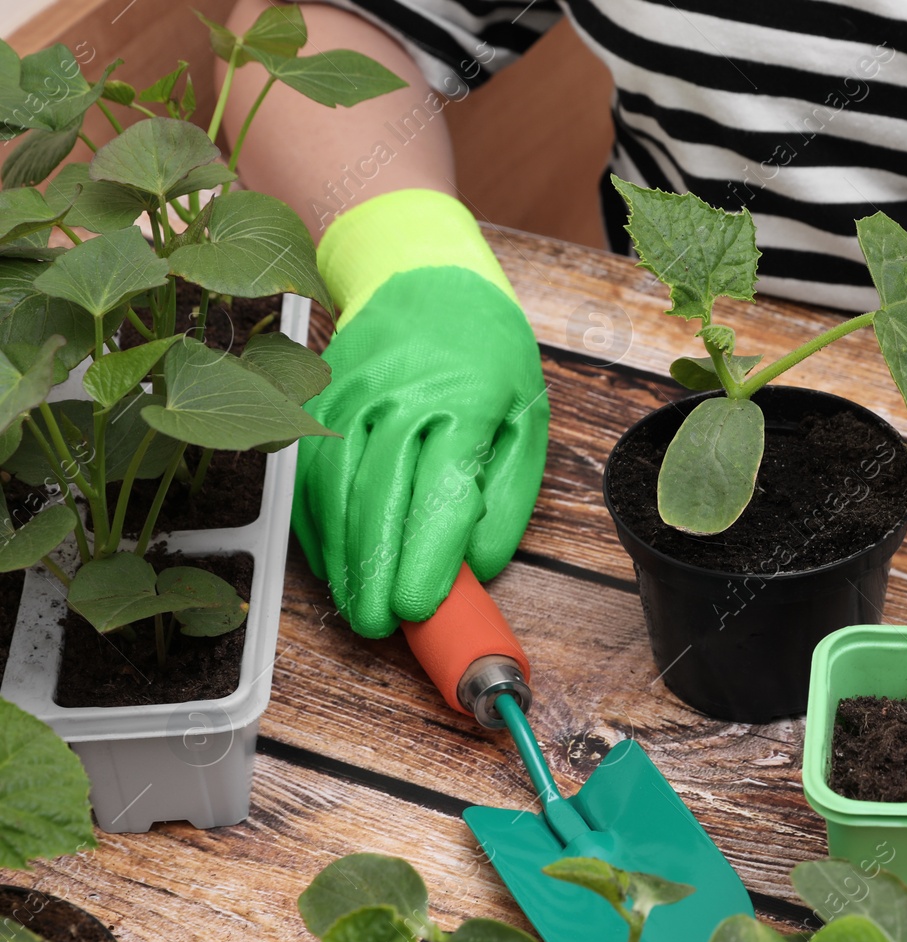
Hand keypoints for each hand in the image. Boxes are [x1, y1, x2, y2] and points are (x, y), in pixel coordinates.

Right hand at [293, 191, 547, 637]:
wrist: (421, 276)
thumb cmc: (486, 355)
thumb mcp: (525, 416)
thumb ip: (508, 494)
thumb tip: (478, 567)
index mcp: (464, 401)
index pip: (441, 489)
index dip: (427, 555)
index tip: (421, 606)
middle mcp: (399, 398)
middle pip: (378, 497)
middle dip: (376, 572)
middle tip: (381, 627)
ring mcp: (349, 399)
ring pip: (333, 491)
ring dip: (341, 559)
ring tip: (358, 610)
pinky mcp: (317, 405)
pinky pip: (307, 476)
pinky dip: (316, 528)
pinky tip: (333, 566)